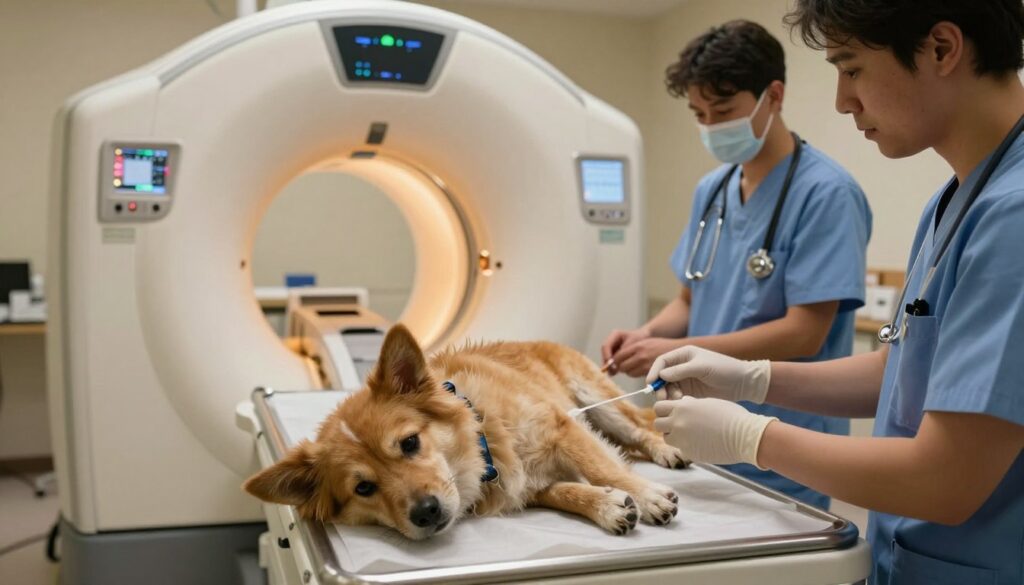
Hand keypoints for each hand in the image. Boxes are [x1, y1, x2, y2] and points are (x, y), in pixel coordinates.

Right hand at [600, 327, 651, 373]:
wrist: (644, 338)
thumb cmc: (640, 339)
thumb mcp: (634, 344)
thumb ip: (624, 352)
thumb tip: (615, 362)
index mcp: (615, 335)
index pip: (606, 346)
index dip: (606, 356)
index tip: (610, 365)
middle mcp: (611, 340)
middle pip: (605, 353)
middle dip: (607, 362)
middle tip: (611, 372)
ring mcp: (612, 347)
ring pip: (607, 357)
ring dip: (609, 365)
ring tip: (613, 373)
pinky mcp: (614, 353)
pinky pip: (611, 360)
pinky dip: (613, 366)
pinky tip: (616, 371)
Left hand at [613, 338, 682, 377]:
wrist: (679, 350)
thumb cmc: (660, 346)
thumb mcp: (646, 342)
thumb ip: (632, 349)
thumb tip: (616, 359)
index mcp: (638, 346)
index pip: (618, 356)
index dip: (615, 361)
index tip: (617, 362)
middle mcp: (641, 355)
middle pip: (622, 366)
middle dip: (621, 367)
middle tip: (626, 366)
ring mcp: (647, 365)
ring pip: (629, 373)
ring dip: (630, 371)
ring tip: (636, 367)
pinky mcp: (652, 373)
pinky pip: (638, 376)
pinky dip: (637, 374)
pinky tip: (643, 370)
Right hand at [646, 346, 770, 402]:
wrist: (742, 383)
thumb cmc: (725, 369)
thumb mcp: (702, 367)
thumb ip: (681, 370)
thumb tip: (661, 374)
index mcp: (684, 354)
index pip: (662, 361)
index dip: (654, 372)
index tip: (651, 384)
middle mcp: (682, 365)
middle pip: (662, 376)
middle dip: (660, 386)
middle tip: (662, 397)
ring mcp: (686, 378)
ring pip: (668, 387)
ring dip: (668, 394)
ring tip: (677, 399)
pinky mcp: (690, 391)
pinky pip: (676, 395)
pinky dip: (675, 399)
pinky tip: (682, 402)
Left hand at [653, 397, 776, 466]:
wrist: (745, 435)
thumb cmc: (730, 415)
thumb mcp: (708, 402)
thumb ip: (690, 404)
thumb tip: (682, 403)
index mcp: (682, 407)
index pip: (659, 407)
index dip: (664, 409)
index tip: (670, 411)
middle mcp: (678, 423)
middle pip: (657, 424)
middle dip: (665, 423)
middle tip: (676, 424)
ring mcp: (683, 440)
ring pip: (667, 438)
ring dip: (674, 436)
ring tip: (689, 434)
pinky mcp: (690, 454)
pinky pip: (682, 449)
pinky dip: (688, 446)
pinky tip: (702, 443)